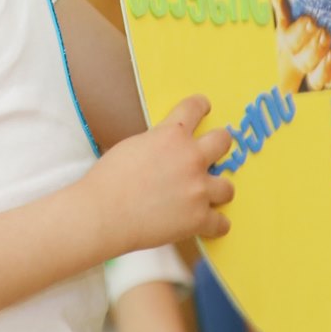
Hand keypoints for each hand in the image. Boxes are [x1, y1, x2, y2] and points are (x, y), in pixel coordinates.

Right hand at [85, 95, 233, 251]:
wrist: (102, 213)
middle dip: (219, 145)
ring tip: (207, 195)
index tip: (204, 108)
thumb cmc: (108, 180)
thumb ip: (157, 142)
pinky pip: (221, 223)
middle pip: (223, 141)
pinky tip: (207, 223)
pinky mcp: (199, 219)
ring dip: (217, 190)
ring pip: (228, 187)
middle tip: (212, 153)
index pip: (195, 107)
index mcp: (172, 135)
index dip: (201, 106)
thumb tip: (167, 149)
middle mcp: (191, 158)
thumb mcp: (133, 146)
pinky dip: (214, 225)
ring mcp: (198, 190)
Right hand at [271, 0, 330, 92]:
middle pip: (304, 62)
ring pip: (317, 78)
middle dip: (315, 48)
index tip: (311, 20)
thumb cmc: (313, 21)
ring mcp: (316, 72)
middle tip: (326, 33)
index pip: (290, 42)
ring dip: (327, 66)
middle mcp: (301, 61)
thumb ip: (287, 3)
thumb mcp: (299, 12)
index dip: (299, 33)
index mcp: (290, 43)